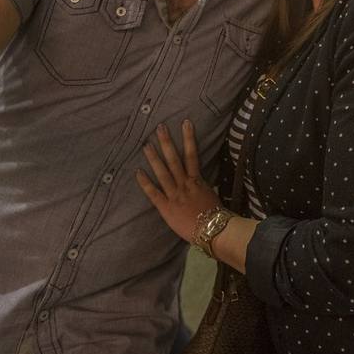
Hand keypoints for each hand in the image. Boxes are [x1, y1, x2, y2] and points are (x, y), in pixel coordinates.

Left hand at [136, 120, 221, 243]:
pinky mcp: (166, 207)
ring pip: (163, 172)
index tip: (185, 123)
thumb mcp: (211, 195)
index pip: (192, 154)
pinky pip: (154, 193)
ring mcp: (175, 195)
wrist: (213, 231)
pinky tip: (138, 172)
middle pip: (174, 159)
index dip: (189, 138)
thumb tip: (201, 181)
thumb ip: (203, 186)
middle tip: (160, 127)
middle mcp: (185, 184)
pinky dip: (145, 183)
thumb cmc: (215, 215)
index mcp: (197, 180)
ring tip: (146, 145)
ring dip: (154, 158)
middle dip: (167, 142)